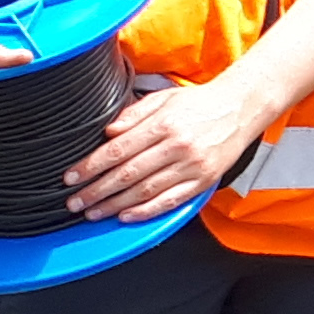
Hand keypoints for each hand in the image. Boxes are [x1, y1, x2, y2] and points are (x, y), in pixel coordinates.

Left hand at [61, 74, 277, 221]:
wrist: (240, 109)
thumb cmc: (200, 103)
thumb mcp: (163, 97)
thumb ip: (134, 115)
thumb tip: (108, 133)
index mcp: (164, 124)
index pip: (118, 150)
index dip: (91, 166)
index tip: (72, 176)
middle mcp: (177, 146)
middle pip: (127, 174)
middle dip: (96, 190)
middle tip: (75, 201)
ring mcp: (191, 166)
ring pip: (145, 191)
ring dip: (114, 205)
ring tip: (94, 212)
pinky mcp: (203, 181)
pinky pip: (170, 201)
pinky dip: (146, 211)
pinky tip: (126, 216)